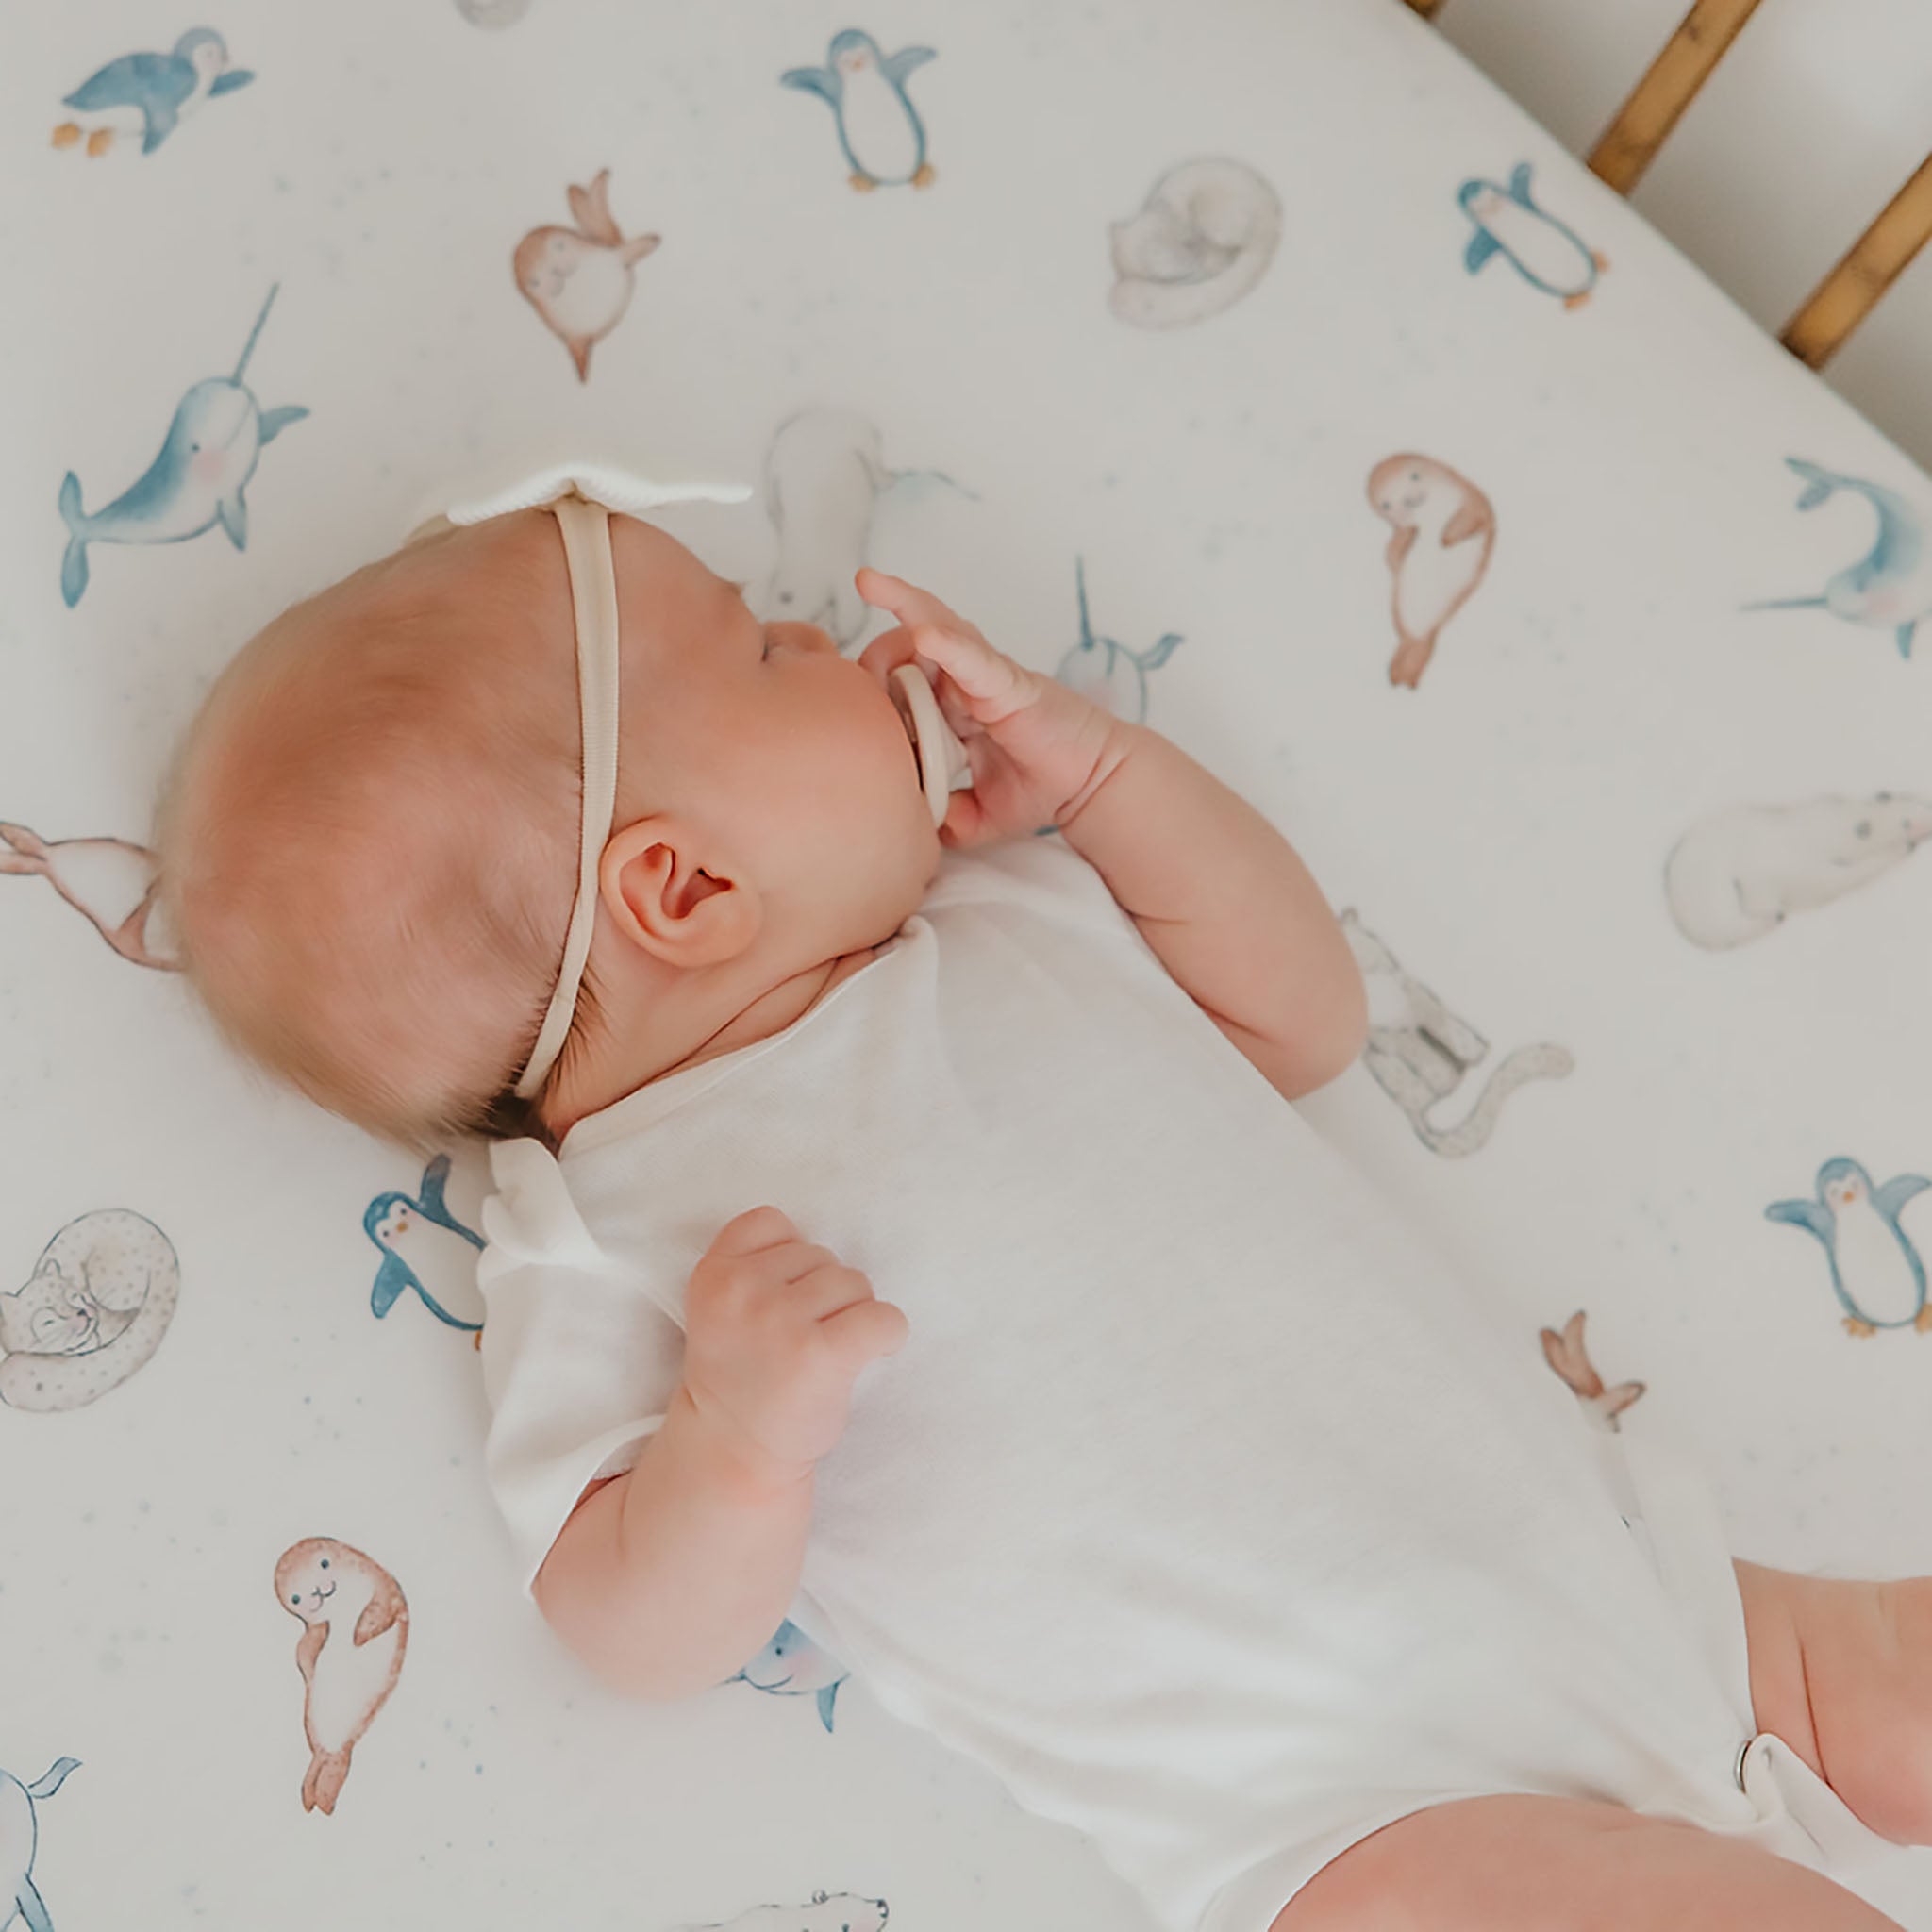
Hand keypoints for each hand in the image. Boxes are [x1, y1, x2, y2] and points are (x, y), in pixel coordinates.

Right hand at [679, 1207, 907, 1487]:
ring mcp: (780, 1322)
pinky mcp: (820, 1354)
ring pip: (854, 1282)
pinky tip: (870, 1353)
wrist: (732, 1453)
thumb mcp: (723, 1307)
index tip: (779, 1300)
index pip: (772, 1222)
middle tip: (799, 1341)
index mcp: (712, 1274)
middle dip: (824, 1293)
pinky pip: (883, 1318)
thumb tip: (829, 1250)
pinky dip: (888, 1334)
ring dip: (852, 1315)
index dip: (787, 1260)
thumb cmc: (741, 1375)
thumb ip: (756, 1268)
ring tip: (823, 1353)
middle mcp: (742, 1291)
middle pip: (821, 1255)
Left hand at [857, 568, 1126, 845]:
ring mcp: (987, 679)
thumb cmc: (1041, 787)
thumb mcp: (978, 816)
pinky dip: (950, 646)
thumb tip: (911, 828)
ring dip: (908, 604)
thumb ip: (944, 818)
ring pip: (943, 630)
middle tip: (859, 594)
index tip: (846, 688)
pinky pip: (976, 661)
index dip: (875, 676)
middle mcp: (966, 682)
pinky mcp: (1011, 685)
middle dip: (884, 616)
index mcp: (952, 706)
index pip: (904, 677)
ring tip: (872, 581)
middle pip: (917, 638)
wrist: (1091, 786)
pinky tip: (923, 634)